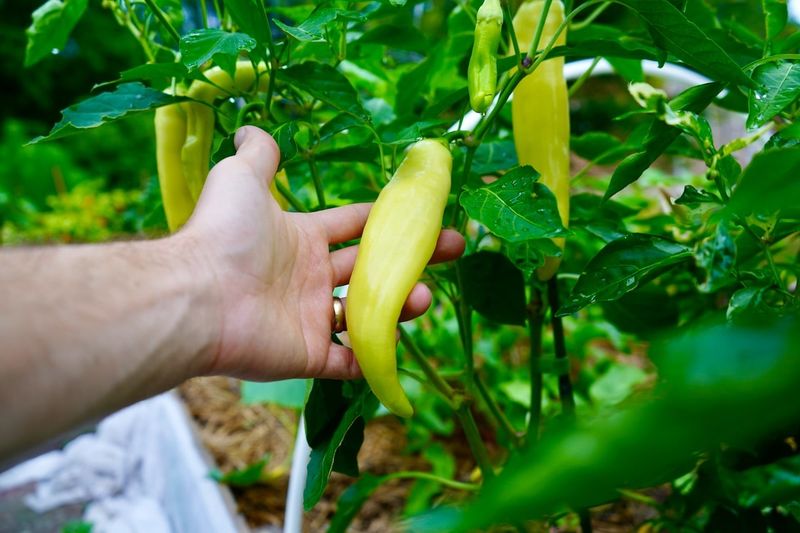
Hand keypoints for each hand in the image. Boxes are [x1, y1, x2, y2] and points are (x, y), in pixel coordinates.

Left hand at [182, 126, 464, 380]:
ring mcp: (310, 318)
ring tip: (425, 298)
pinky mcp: (308, 355)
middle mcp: (309, 278)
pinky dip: (372, 359)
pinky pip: (348, 361)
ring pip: (367, 315)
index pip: (352, 226)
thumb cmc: (226, 233)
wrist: (200, 294)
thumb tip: (251, 127)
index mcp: (301, 239)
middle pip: (371, 268)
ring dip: (400, 307)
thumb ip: (258, 155)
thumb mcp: (241, 178)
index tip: (422, 213)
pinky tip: (396, 346)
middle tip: (453, 248)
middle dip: (412, 259)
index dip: (384, 219)